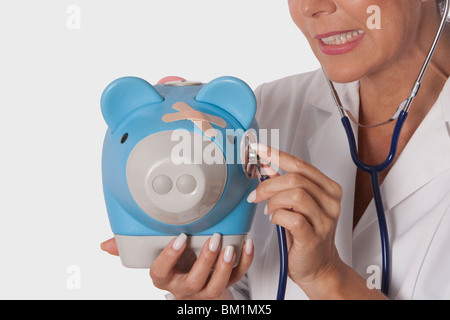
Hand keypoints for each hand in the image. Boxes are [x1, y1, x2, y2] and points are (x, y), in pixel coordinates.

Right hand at [101, 234, 253, 299]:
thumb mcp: (154, 258)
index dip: (170, 257)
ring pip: (216, 286)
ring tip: (229, 246)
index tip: (180, 238)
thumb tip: (105, 245)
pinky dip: (245, 262)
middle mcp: (184, 288)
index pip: (161, 272)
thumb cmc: (174, 267)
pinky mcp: (225, 285)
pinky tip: (246, 244)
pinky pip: (237, 278)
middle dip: (204, 260)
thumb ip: (132, 249)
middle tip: (212, 238)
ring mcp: (205, 290)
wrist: (195, 286)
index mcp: (165, 279)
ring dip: (224, 266)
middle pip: (194, 281)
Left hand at [248, 143, 342, 286]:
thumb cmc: (306, 235)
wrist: (319, 267)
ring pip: (295, 195)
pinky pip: (291, 217)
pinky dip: (277, 216)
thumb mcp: (295, 205)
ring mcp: (325, 219)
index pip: (301, 165)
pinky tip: (275, 220)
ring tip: (269, 210)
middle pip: (296, 179)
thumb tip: (265, 164)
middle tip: (256, 195)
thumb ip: (283, 184)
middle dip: (269, 184)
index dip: (277, 155)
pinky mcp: (314, 236)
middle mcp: (331, 202)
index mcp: (329, 189)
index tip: (258, 150)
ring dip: (274, 201)